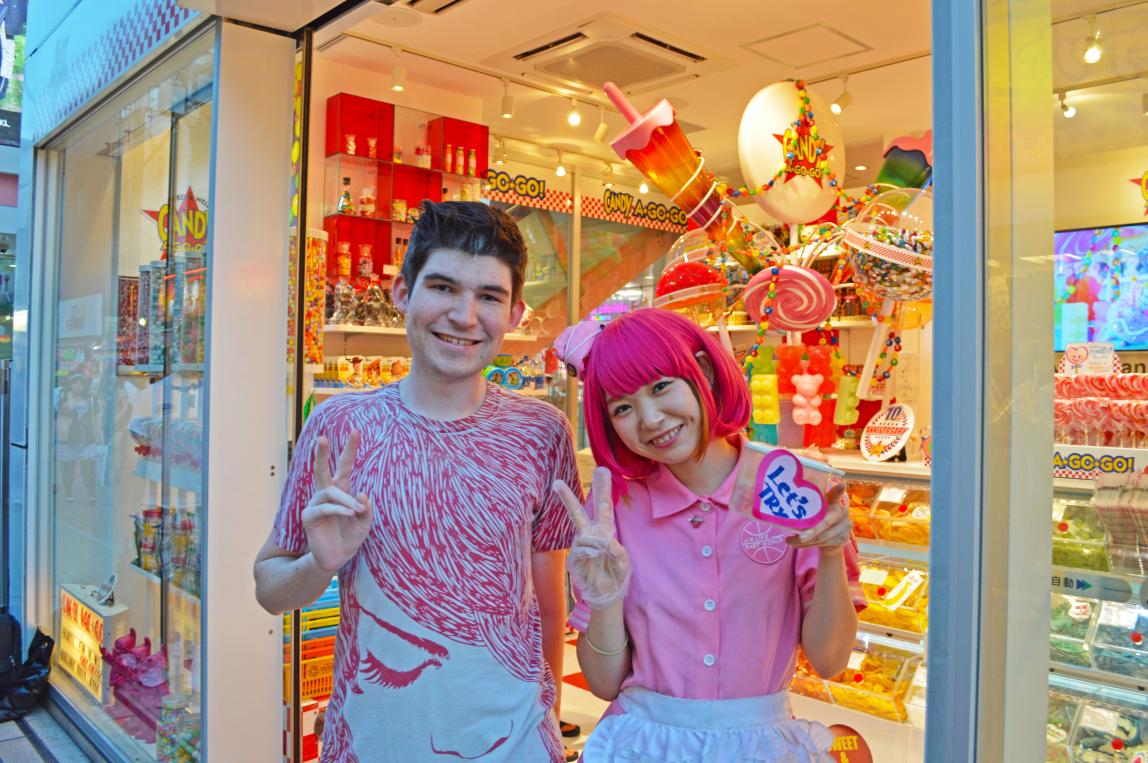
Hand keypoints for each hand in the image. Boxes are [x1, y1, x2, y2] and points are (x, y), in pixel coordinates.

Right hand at [303, 431, 373, 572]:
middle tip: (321, 437)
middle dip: (322, 453)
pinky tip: (349, 513)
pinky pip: (324, 507)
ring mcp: (315, 504)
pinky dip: (338, 509)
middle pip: (322, 469)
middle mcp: (326, 494)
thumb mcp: (365, 523)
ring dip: (345, 499)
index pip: (344, 466)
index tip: (355, 431)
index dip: (349, 449)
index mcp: (340, 491)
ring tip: (356, 510)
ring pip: (329, 492)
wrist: (336, 559)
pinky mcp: (309, 516)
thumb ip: (366, 508)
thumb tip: (362, 493)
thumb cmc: (349, 538)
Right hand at [554, 467, 631, 609]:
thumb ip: (617, 551)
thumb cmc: (617, 574)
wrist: (607, 595)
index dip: (603, 489)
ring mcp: (580, 547)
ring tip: (603, 551)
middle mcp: (590, 535)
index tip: (602, 470)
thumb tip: (604, 542)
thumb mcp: (623, 561)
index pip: (604, 507)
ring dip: (594, 541)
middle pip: (578, 512)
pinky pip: (578, 550)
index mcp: (605, 531)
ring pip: (580, 533)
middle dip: (568, 498)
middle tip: (557, 482)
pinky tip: (594, 557)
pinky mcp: (574, 560)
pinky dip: (588, 553)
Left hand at [787, 481, 852, 551]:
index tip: (841, 485)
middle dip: (811, 531)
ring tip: (789, 541)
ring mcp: (845, 526)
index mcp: (835, 500)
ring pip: (822, 537)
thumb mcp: (816, 508)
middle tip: (796, 537)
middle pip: (826, 522)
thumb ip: (810, 503)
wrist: (832, 539)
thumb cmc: (820, 519)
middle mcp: (843, 512)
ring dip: (804, 541)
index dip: (838, 491)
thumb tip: (791, 498)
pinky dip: (807, 545)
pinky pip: (822, 544)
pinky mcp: (842, 539)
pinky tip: (797, 544)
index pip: (836, 495)